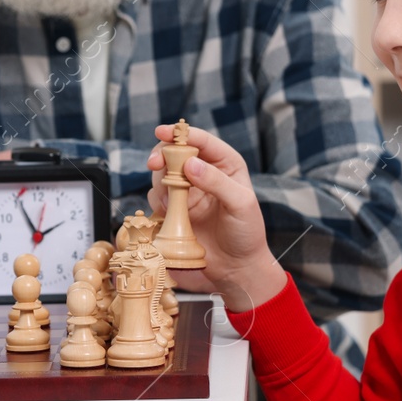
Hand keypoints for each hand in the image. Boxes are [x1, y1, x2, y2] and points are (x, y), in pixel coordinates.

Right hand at [145, 123, 286, 312]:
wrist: (236, 267)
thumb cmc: (247, 233)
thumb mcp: (240, 204)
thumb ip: (216, 182)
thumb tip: (190, 165)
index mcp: (225, 164)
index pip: (202, 141)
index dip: (181, 134)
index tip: (163, 133)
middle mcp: (204, 173)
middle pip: (175, 152)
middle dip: (162, 154)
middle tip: (154, 163)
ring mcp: (187, 191)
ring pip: (162, 174)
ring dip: (161, 183)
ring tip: (172, 203)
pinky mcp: (174, 209)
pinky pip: (156, 197)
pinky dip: (158, 203)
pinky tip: (170, 215)